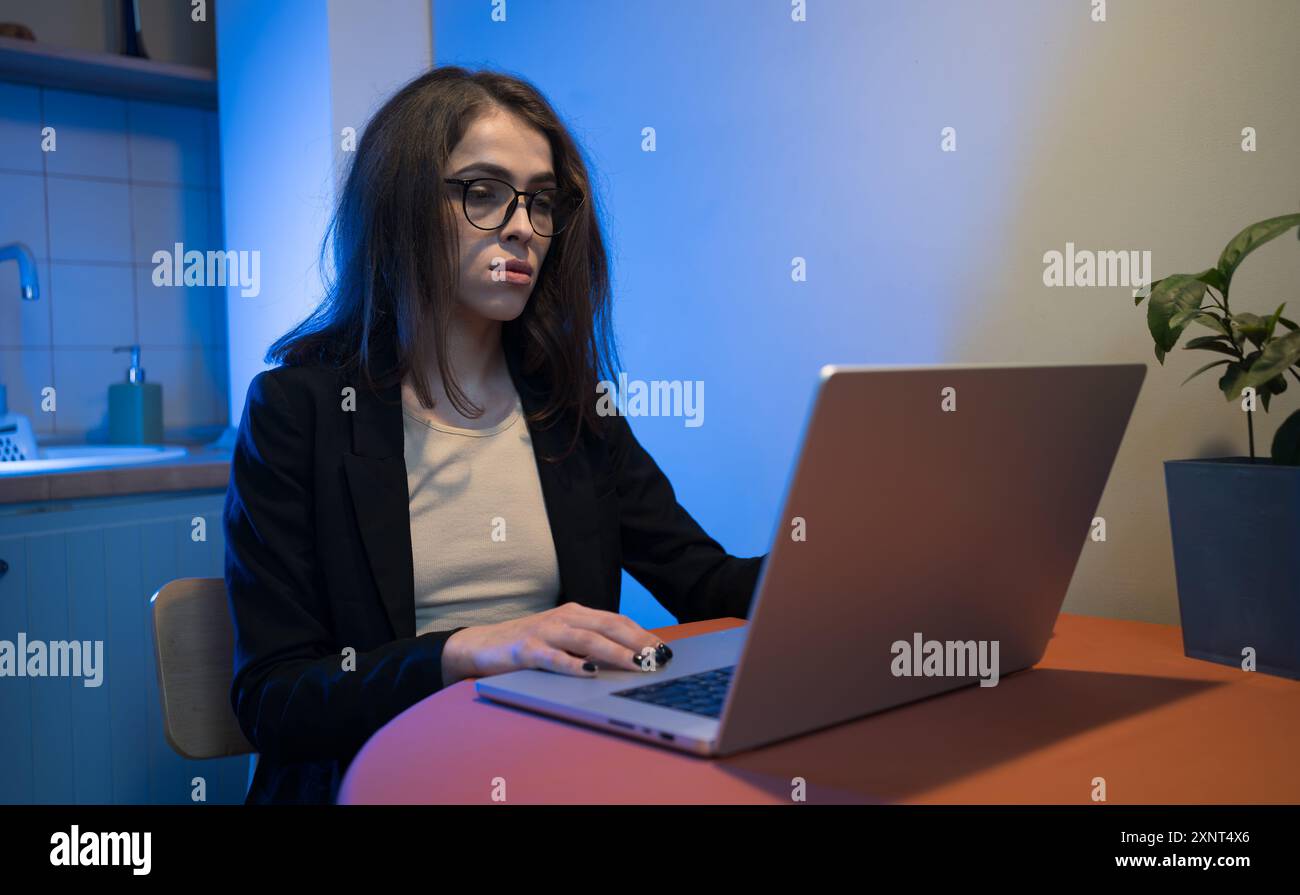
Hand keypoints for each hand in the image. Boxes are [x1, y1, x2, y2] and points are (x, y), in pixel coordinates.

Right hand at [440, 601, 671, 685]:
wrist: (482, 645)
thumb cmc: (528, 645)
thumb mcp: (563, 640)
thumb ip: (589, 644)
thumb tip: (628, 659)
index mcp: (576, 613)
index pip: (617, 620)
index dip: (642, 633)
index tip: (664, 649)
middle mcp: (564, 617)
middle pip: (608, 626)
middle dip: (637, 642)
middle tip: (659, 658)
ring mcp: (545, 632)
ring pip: (587, 639)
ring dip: (615, 653)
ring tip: (636, 664)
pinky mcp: (526, 649)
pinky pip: (553, 657)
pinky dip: (573, 664)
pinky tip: (589, 672)